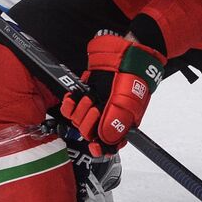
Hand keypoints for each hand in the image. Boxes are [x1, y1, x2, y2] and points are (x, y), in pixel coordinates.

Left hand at [59, 33, 164, 155]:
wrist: (124, 54)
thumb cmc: (132, 76)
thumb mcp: (128, 101)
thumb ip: (116, 122)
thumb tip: (106, 140)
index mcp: (122, 123)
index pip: (109, 144)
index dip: (101, 148)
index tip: (95, 146)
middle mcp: (107, 117)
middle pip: (91, 133)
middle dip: (89, 123)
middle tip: (96, 108)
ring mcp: (96, 106)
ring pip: (79, 122)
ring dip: (81, 110)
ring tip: (90, 97)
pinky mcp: (84, 96)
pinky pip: (70, 109)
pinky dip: (69, 105)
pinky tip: (74, 98)